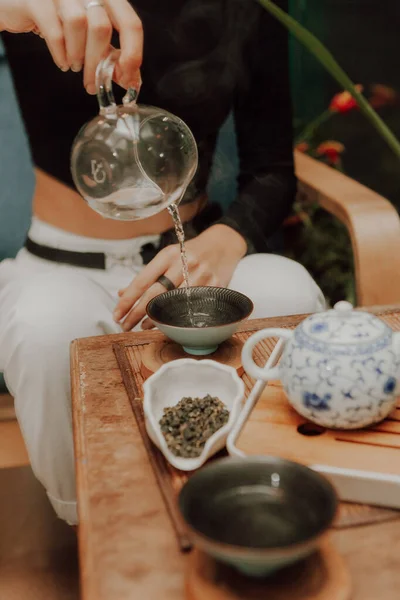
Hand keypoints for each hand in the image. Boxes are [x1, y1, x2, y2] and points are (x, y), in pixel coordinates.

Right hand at [0, 0, 141, 92]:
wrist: (21, 5)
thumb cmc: (61, 21)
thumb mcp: (91, 37)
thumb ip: (111, 56)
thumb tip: (132, 81)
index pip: (130, 23)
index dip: (132, 53)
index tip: (126, 76)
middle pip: (102, 27)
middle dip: (98, 64)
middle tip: (92, 84)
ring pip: (78, 25)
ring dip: (77, 55)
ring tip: (74, 66)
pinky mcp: (37, 0)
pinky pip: (54, 30)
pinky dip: (60, 53)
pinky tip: (62, 62)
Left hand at [114, 224, 246, 331]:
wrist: (223, 244)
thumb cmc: (191, 252)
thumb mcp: (168, 257)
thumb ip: (147, 275)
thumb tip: (123, 293)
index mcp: (168, 255)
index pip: (143, 280)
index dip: (128, 299)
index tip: (117, 313)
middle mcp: (184, 264)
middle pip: (156, 294)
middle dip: (137, 312)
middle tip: (124, 325)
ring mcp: (201, 276)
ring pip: (174, 303)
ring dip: (156, 318)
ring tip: (142, 326)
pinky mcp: (215, 287)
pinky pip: (193, 308)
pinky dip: (178, 318)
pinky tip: (168, 324)